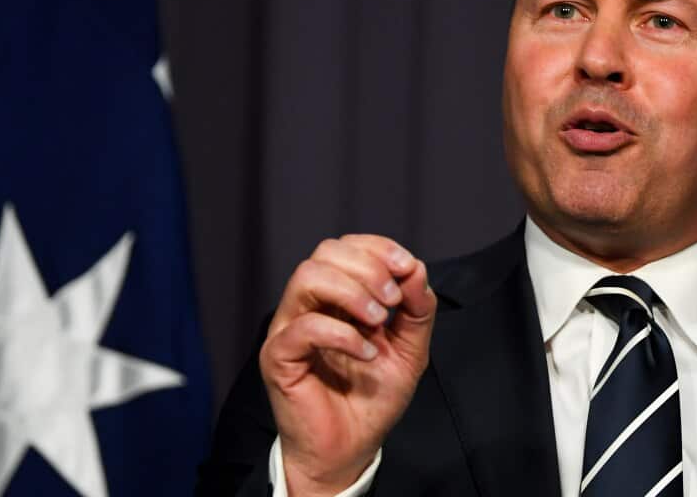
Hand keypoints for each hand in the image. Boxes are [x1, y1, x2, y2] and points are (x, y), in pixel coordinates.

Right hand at [260, 235, 435, 495]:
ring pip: (307, 277)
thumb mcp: (410, 350)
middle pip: (325, 252)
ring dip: (352, 292)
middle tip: (393, 301)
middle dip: (368, 267)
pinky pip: (303, 327)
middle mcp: (308, 306)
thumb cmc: (372, 400)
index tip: (406, 268)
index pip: (345, 247)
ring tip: (379, 321)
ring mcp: (290, 329)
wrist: (352, 449)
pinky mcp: (279, 357)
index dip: (377, 248)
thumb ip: (417, 309)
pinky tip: (366, 353)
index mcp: (335, 297)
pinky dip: (342, 334)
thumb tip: (416, 269)